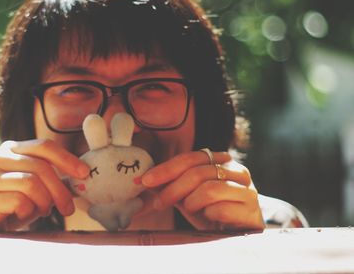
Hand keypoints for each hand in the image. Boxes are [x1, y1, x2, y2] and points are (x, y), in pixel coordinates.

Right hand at [0, 140, 88, 231]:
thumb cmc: (7, 205)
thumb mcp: (31, 188)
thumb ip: (50, 179)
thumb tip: (82, 177)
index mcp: (10, 149)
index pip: (44, 146)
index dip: (67, 158)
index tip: (84, 173)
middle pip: (41, 166)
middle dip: (60, 190)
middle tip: (68, 209)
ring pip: (32, 182)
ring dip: (44, 202)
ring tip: (42, 212)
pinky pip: (19, 200)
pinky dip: (28, 211)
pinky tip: (20, 216)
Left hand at [141, 151, 263, 230]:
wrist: (238, 235)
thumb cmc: (211, 212)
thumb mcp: (187, 195)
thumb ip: (168, 185)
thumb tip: (142, 180)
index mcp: (221, 161)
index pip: (190, 158)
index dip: (166, 168)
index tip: (145, 180)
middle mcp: (237, 172)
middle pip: (198, 173)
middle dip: (173, 189)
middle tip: (159, 203)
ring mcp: (248, 191)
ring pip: (209, 189)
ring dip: (191, 202)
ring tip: (189, 210)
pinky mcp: (252, 212)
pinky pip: (221, 210)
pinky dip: (208, 215)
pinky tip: (209, 218)